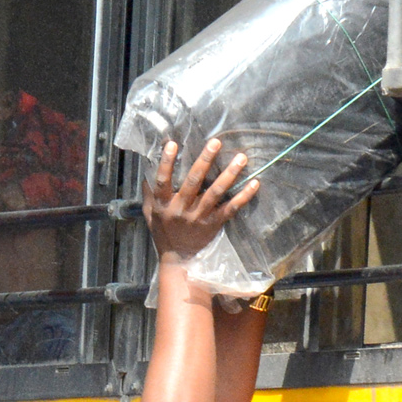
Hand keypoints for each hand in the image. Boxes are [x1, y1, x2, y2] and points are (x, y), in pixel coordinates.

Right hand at [145, 139, 257, 259]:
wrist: (179, 259)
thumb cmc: (163, 233)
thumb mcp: (150, 214)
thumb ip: (149, 193)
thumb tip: (146, 169)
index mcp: (164, 205)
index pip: (163, 181)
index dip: (167, 163)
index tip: (172, 144)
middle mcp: (181, 210)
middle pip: (193, 182)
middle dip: (204, 161)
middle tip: (216, 142)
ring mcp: (199, 217)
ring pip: (215, 193)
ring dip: (229, 174)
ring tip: (241, 158)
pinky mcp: (214, 224)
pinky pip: (230, 209)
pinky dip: (243, 197)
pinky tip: (255, 183)